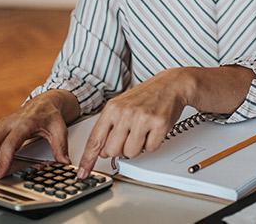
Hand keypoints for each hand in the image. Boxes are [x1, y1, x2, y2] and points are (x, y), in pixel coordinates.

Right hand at [0, 90, 78, 181]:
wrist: (44, 103)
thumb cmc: (50, 116)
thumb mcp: (59, 129)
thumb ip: (60, 146)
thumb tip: (65, 162)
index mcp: (25, 124)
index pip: (10, 143)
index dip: (3, 159)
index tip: (0, 174)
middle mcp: (9, 123)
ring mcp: (0, 124)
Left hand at [76, 68, 191, 177]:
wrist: (171, 84)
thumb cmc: (147, 95)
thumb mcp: (121, 105)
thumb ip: (109, 127)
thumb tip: (102, 151)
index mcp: (112, 108)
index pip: (95, 140)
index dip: (88, 159)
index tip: (83, 171)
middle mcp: (126, 113)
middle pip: (112, 151)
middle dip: (120, 149)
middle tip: (129, 136)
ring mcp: (143, 118)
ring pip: (131, 153)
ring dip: (138, 147)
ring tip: (143, 131)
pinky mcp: (159, 124)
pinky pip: (150, 148)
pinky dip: (152, 143)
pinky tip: (154, 130)